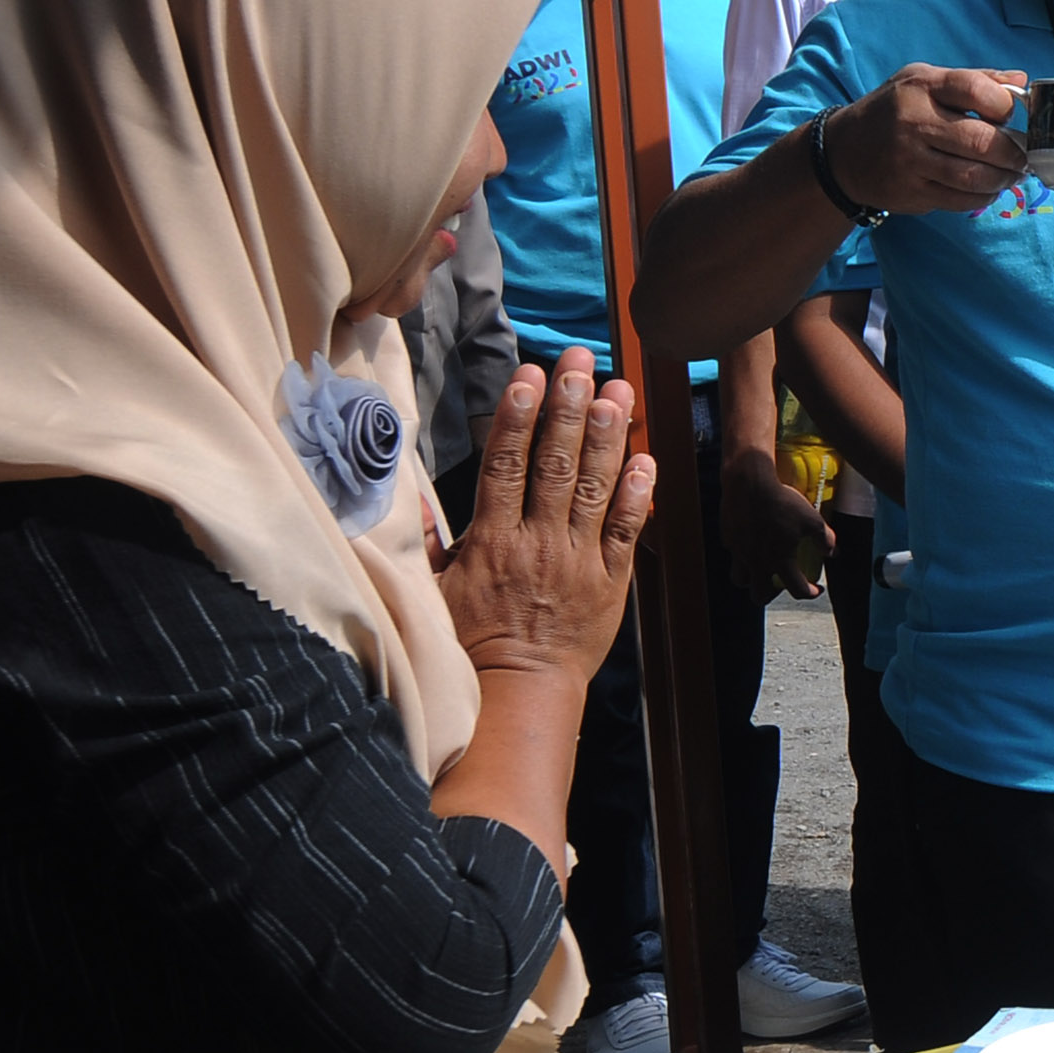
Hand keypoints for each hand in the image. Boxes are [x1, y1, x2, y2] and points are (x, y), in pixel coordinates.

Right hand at [442, 347, 650, 681]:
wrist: (517, 691)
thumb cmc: (469, 641)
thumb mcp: (432, 588)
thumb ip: (424, 538)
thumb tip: (406, 494)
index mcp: (492, 538)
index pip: (506, 464)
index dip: (519, 416)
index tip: (530, 375)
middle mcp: (537, 542)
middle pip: (554, 464)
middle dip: (568, 407)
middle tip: (581, 361)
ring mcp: (578, 561)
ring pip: (593, 489)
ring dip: (607, 438)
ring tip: (617, 391)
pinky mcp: (610, 583)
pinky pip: (626, 533)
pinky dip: (637, 496)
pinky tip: (646, 459)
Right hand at [720, 438, 829, 597]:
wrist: (750, 483)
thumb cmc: (782, 501)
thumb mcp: (813, 519)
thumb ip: (825, 539)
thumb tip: (832, 552)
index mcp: (780, 561)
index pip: (797, 590)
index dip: (810, 593)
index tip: (815, 589)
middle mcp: (757, 562)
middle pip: (759, 595)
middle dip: (772, 595)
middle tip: (780, 585)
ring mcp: (739, 551)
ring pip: (740, 579)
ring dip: (751, 580)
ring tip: (760, 571)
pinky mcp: (728, 538)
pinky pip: (733, 554)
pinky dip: (742, 555)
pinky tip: (751, 544)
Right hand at [824, 65, 1031, 216]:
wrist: (844, 152)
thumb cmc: (895, 109)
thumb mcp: (925, 81)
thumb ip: (974, 79)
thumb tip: (1021, 80)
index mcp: (922, 87)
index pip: (977, 90)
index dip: (1005, 105)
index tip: (1010, 115)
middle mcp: (913, 123)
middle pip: (981, 141)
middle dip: (1014, 152)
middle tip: (1024, 155)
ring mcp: (910, 161)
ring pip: (974, 176)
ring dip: (1004, 178)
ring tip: (1013, 174)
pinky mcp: (911, 192)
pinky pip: (961, 200)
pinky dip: (984, 196)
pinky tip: (989, 187)